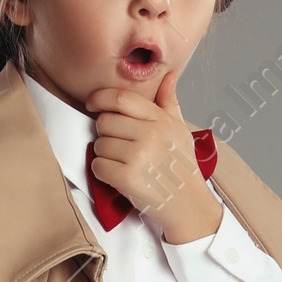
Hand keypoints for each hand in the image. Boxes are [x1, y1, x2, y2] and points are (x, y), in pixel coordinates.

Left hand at [85, 70, 223, 244]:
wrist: (189, 205)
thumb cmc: (182, 168)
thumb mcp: (180, 131)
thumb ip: (170, 103)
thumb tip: (168, 76)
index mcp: (161, 120)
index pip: (122, 98)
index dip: (100, 98)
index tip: (92, 104)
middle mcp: (150, 135)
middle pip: (105, 122)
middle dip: (105, 133)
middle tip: (119, 146)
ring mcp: (139, 157)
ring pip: (99, 145)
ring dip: (104, 155)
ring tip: (123, 163)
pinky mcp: (128, 178)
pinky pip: (98, 166)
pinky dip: (103, 173)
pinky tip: (119, 176)